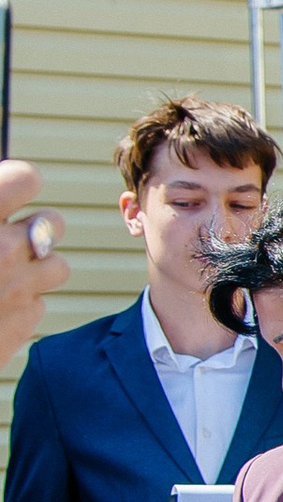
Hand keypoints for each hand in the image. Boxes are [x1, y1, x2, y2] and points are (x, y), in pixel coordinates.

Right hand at [0, 159, 66, 370]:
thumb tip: (0, 199)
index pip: (26, 178)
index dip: (20, 184)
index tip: (10, 195)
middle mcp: (2, 248)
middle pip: (53, 223)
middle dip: (35, 231)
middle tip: (9, 241)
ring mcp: (17, 287)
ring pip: (57, 266)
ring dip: (36, 271)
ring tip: (4, 278)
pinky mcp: (23, 323)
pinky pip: (38, 304)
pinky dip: (20, 307)